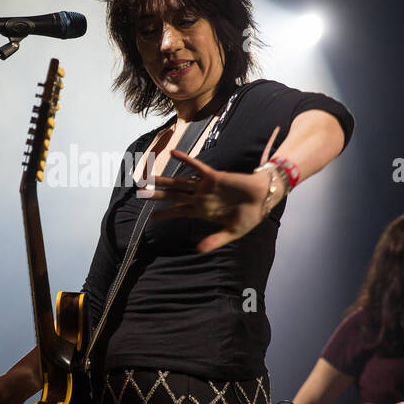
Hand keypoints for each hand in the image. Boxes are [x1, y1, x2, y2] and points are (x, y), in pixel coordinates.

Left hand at [142, 126, 284, 252]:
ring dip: (164, 180)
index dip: (165, 214)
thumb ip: (215, 240)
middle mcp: (201, 197)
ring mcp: (206, 186)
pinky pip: (197, 167)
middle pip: (174, 196)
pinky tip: (173, 153)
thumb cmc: (249, 216)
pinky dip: (186, 160)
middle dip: (157, 195)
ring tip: (148, 177)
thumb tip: (198, 250)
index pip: (179, 212)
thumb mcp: (232, 232)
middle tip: (140, 193)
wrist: (264, 200)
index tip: (151, 217)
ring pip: (180, 182)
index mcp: (203, 211)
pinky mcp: (214, 177)